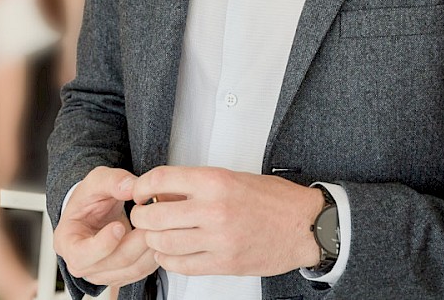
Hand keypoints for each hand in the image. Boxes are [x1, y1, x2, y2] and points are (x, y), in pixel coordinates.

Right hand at [53, 166, 157, 287]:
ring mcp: (101, 274)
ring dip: (149, 249)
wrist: (94, 210)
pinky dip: (153, 257)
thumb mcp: (96, 181)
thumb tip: (130, 187)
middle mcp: (82, 264)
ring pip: (131, 270)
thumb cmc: (89, 198)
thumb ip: (112, 181)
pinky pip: (141, 273)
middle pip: (114, 262)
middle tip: (150, 222)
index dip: (104, 243)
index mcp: (67, 242)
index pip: (82, 254)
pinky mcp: (119, 277)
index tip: (119, 226)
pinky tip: (158, 238)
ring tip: (158, 227)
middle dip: (136, 242)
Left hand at [130, 166, 321, 276]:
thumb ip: (195, 185)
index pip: (161, 179)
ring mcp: (219, 240)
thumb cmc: (272, 200)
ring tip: (155, 235)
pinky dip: (169, 260)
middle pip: (155, 215)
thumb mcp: (230, 177)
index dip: (141, 186)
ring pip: (164, 244)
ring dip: (152, 240)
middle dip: (142, 217)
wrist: (305, 225)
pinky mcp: (225, 264)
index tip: (138, 192)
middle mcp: (214, 210)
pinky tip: (170, 253)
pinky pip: (183, 266)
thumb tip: (161, 191)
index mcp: (215, 182)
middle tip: (142, 215)